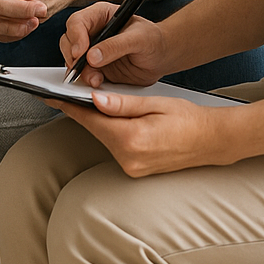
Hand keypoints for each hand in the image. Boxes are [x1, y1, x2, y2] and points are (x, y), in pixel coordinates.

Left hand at [46, 89, 225, 175]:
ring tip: (92, 102)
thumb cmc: (188, 118)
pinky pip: (115, 146)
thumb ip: (123, 103)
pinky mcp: (136, 170)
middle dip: (83, 111)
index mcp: (132, 138)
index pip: (90, 119)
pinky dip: (111, 132)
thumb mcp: (155, 103)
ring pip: (104, 137)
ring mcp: (132, 167)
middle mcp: (129, 158)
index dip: (68, 106)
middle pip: (95, 129)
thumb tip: (94, 99)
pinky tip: (111, 119)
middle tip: (67, 93)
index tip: (51, 96)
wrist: (212, 141)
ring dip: (98, 121)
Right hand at [59, 0, 166, 87]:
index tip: (81, 52)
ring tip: (94, 79)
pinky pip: (82, 73)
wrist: (162, 57)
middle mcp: (92, 31)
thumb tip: (92, 56)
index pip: (78, 22)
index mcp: (100, 15)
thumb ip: (116, 46)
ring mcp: (91, 50)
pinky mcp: (95, 67)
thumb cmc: (153, 40)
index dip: (76, 37)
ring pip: (72, 58)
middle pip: (69, 40)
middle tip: (81, 68)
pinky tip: (97, 82)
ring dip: (79, 71)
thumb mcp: (138, 39)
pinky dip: (85, 79)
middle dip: (72, 56)